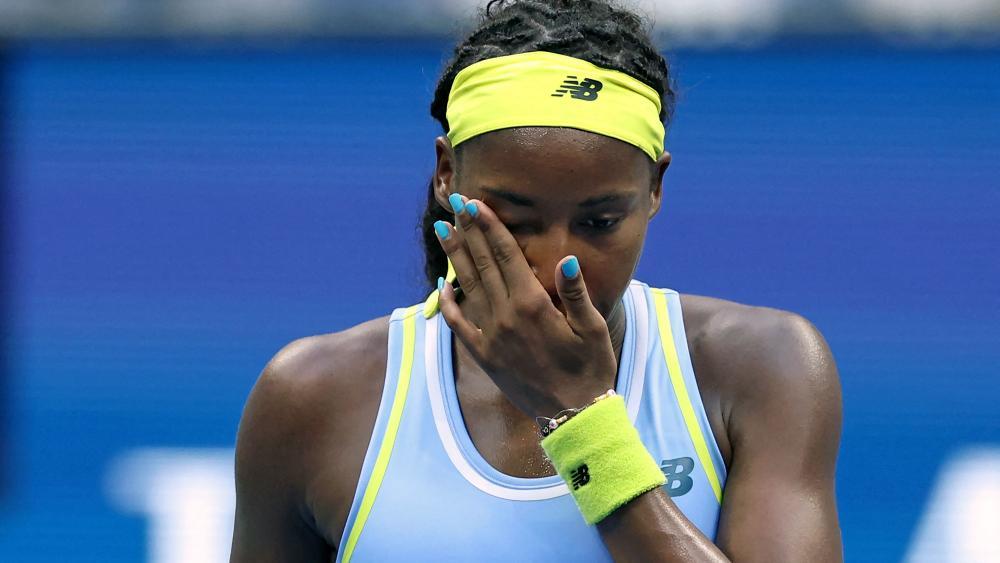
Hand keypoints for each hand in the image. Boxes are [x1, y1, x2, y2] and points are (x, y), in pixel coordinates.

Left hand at [433, 193, 616, 416]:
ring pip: (468, 287)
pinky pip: (458, 324)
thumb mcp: (593, 329)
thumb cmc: (590, 370)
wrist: (573, 417)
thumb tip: (566, 260)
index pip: (507, 256)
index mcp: (533, 305)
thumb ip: (575, 293)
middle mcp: (506, 317)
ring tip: (443, 230)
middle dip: (469, 231)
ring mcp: (491, 337)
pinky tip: (441, 284)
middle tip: (456, 203)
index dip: (490, 227)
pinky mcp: (484, 356)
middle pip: (483, 264)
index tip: (476, 204)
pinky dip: (447, 303)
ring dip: (455, 257)